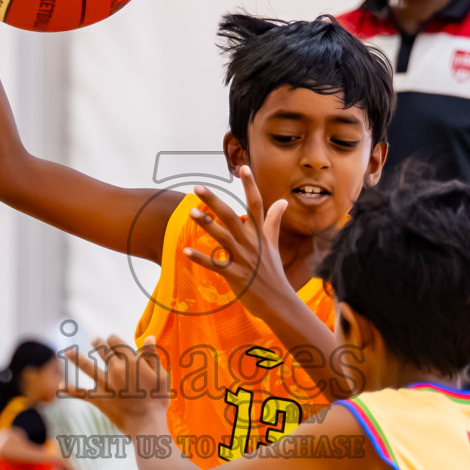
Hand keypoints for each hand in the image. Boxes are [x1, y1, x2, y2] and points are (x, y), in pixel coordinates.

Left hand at [62, 335, 171, 433]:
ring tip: (69, 352)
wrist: (147, 423)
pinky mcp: (99, 398)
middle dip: (99, 343)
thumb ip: (153, 356)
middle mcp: (115, 369)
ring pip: (88, 367)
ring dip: (77, 358)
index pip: (117, 343)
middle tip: (96, 340)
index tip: (112, 338)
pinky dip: (69, 390)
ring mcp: (105, 384)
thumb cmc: (157, 399)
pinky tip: (58, 387)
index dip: (114, 339)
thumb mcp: (161, 375)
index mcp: (131, 361)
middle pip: (103, 351)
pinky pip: (80, 393)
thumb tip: (149, 338)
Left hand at [183, 168, 296, 318]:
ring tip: (191, 212)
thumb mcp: (274, 244)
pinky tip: (186, 251)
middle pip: (232, 216)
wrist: (278, 301)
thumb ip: (274, 221)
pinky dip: (200, 258)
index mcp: (260, 234)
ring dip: (206, 224)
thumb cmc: (274, 272)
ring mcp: (243, 259)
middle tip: (198, 187)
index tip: (244, 167)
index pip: (256, 204)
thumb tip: (283, 201)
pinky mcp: (235, 275)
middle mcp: (251, 243)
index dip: (251, 185)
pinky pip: (215, 264)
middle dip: (214, 201)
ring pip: (222, 237)